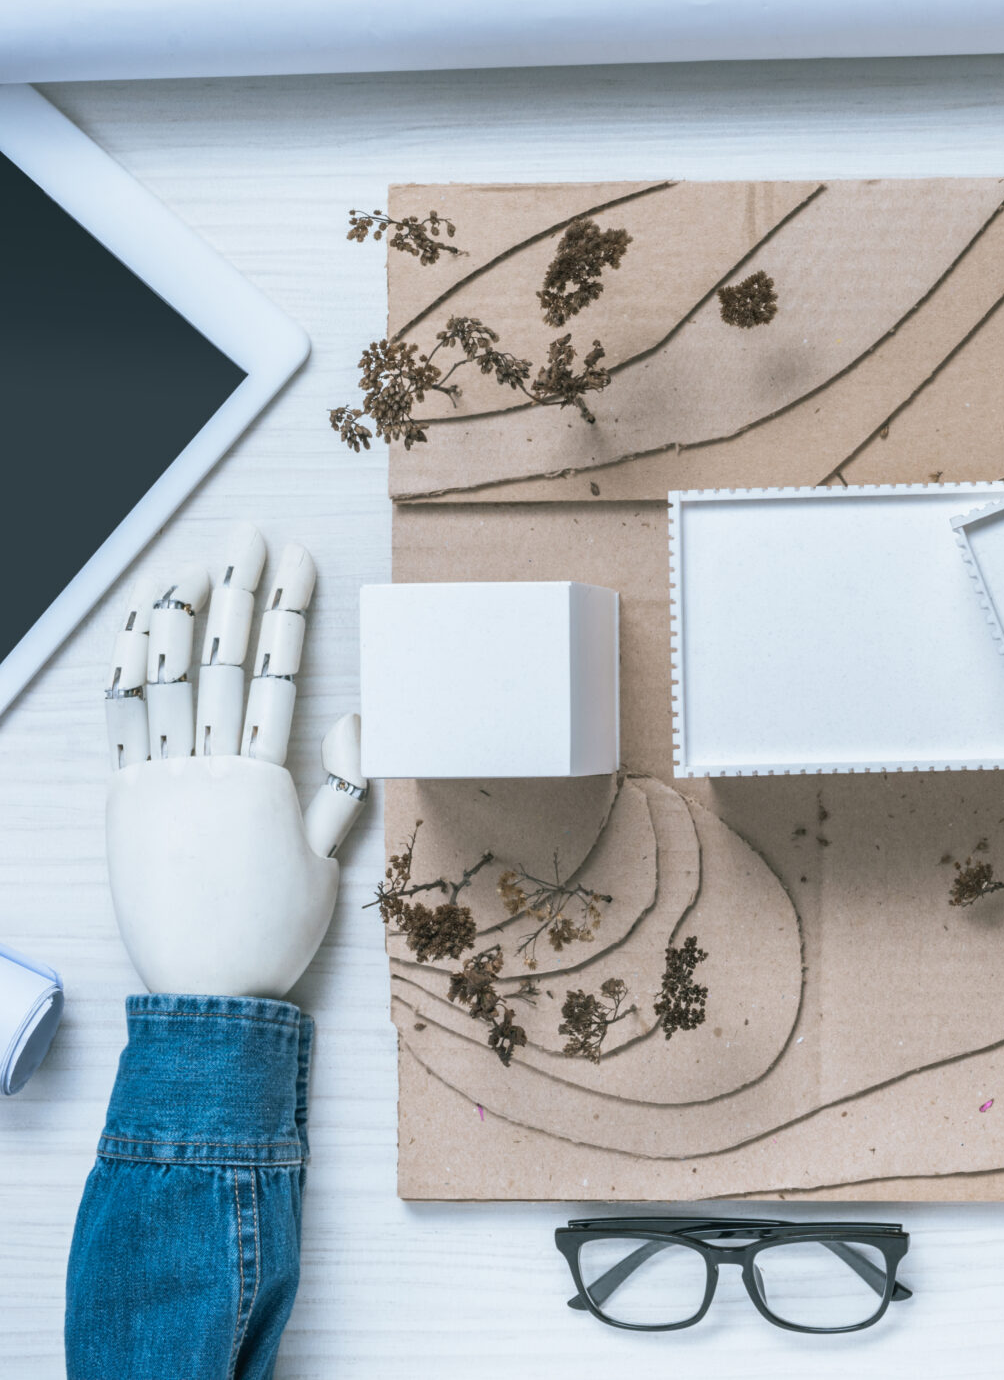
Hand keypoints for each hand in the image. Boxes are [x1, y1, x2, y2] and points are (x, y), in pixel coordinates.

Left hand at [100, 524, 366, 998]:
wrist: (207, 991)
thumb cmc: (273, 933)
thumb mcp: (328, 862)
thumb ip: (343, 789)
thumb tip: (357, 723)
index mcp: (270, 781)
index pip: (280, 673)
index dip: (289, 610)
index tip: (299, 562)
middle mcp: (213, 770)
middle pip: (224, 659)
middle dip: (238, 588)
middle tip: (248, 535)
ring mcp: (163, 782)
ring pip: (166, 678)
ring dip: (176, 612)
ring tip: (190, 562)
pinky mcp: (125, 801)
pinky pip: (122, 720)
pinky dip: (127, 666)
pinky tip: (137, 626)